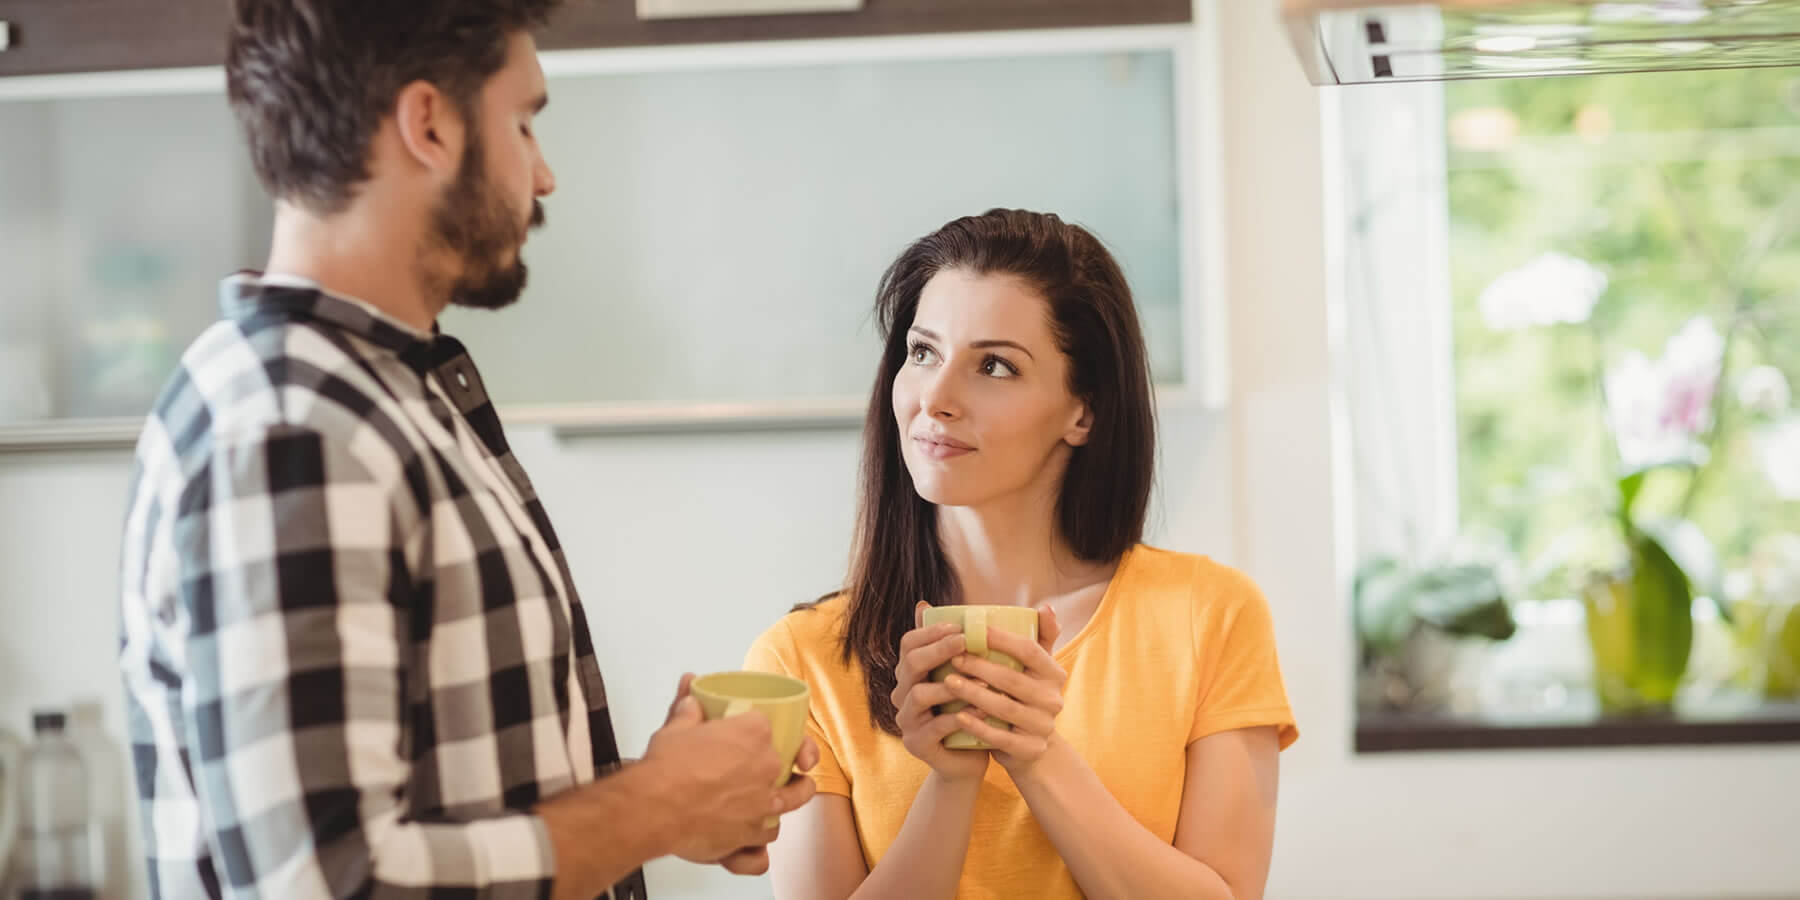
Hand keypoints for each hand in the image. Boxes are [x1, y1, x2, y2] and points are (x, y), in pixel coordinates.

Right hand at [645, 675, 815, 864]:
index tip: (752, 732)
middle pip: (788, 759)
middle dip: (785, 759)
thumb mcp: (675, 728)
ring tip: (793, 792)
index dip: (759, 728)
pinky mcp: (753, 831)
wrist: (654, 808)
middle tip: (779, 760)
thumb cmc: (666, 769)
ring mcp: (764, 801)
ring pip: (794, 797)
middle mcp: (767, 766)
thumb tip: (690, 695)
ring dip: (793, 794)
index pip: (767, 724)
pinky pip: (770, 832)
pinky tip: (763, 828)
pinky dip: (766, 831)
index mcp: (754, 733)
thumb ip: (688, 709)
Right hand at [892, 602, 991, 781]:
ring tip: (982, 677)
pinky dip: (961, 716)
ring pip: (921, 694)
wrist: (968, 759)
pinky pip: (937, 726)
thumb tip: (943, 606)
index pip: (909, 643)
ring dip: (953, 683)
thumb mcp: (964, 676)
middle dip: (939, 650)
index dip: (931, 632)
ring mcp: (906, 720)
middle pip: (911, 664)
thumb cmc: (967, 710)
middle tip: (966, 642)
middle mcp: (902, 694)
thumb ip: (957, 645)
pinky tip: (983, 709)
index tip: (960, 626)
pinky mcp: (917, 744)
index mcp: (910, 673)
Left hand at [944, 606, 1065, 774]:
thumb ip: (1039, 638)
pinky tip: (958, 715)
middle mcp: (1053, 699)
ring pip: (1004, 708)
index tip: (972, 630)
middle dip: (980, 667)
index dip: (1001, 639)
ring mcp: (1043, 726)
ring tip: (947, 681)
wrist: (1031, 746)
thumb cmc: (1025, 696)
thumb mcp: (1036, 668)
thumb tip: (1046, 607)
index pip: (1030, 650)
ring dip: (973, 693)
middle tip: (953, 656)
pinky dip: (978, 726)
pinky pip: (1000, 737)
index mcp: (1054, 673)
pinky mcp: (1030, 750)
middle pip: (1013, 679)